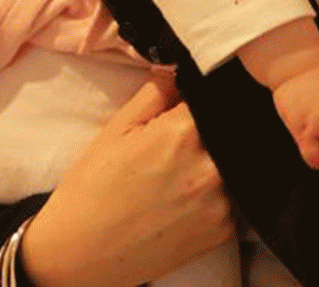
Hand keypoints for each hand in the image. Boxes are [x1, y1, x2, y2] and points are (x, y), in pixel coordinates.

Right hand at [20, 76, 234, 286]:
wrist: (79, 255)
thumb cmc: (93, 187)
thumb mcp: (118, 128)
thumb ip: (158, 90)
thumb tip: (186, 64)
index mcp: (183, 133)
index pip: (216, 96)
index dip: (208, 94)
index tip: (197, 101)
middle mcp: (210, 167)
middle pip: (232, 129)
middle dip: (218, 126)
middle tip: (188, 139)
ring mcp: (221, 202)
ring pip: (238, 161)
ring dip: (223, 157)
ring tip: (188, 166)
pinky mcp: (225, 230)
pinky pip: (237, 196)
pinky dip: (222, 190)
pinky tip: (193, 193)